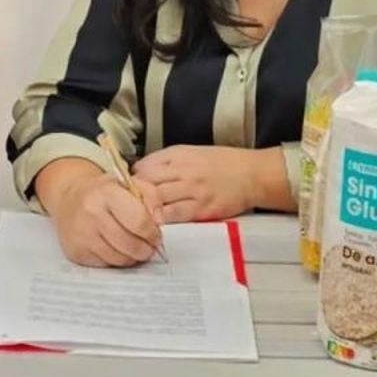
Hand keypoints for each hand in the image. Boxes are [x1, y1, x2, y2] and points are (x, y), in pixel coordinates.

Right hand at [39, 161, 163, 267]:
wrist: (69, 199)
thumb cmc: (104, 193)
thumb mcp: (129, 184)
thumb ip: (151, 198)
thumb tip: (160, 221)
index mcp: (107, 192)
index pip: (139, 221)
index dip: (152, 233)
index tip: (156, 235)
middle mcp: (91, 212)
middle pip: (130, 244)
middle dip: (146, 249)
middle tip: (149, 247)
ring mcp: (81, 234)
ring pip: (119, 258)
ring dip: (133, 257)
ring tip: (135, 248)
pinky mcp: (76, 251)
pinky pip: (106, 264)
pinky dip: (116, 260)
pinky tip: (116, 249)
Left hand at [133, 145, 261, 222]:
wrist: (250, 174)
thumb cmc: (220, 163)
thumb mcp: (191, 153)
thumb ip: (167, 162)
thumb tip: (140, 173)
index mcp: (178, 154)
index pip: (144, 166)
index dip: (132, 179)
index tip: (126, 189)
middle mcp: (183, 171)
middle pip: (147, 183)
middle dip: (134, 195)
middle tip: (125, 206)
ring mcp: (193, 190)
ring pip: (158, 199)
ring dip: (145, 209)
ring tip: (136, 217)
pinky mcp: (203, 208)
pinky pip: (175, 215)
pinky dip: (163, 220)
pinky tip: (155, 224)